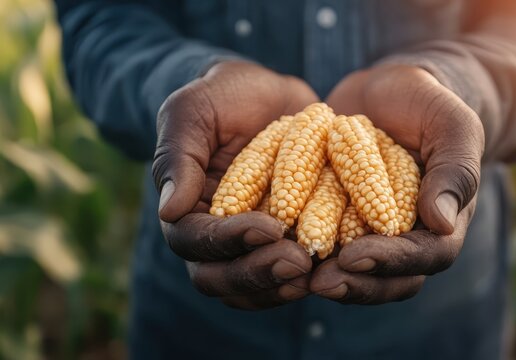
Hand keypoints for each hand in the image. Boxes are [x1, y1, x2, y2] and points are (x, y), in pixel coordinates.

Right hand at [153, 61, 318, 309]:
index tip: (267, 227)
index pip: (195, 241)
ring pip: (257, 287)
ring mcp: (253, 244)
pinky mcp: (287, 241)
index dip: (228, 241)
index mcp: (187, 211)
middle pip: (222, 278)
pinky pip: (293, 273)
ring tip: (318, 271)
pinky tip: (340, 265)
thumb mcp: (192, 112)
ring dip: (285, 285)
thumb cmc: (221, 98)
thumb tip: (169, 212)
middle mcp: (217, 237)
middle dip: (258, 273)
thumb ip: (178, 158)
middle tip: (297, 261)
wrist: (265, 95)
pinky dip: (312, 275)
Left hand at [311, 64, 484, 303]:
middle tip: (319, 282)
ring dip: (324, 277)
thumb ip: (454, 170)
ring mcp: (368, 232)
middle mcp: (404, 237)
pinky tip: (270, 246)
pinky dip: (298, 249)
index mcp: (440, 223)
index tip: (356, 255)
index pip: (427, 255)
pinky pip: (320, 242)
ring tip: (290, 272)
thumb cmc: (430, 105)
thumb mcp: (452, 126)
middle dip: (355, 284)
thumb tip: (441, 223)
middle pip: (388, 278)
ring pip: (352, 271)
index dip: (392, 262)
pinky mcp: (336, 220)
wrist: (392, 92)